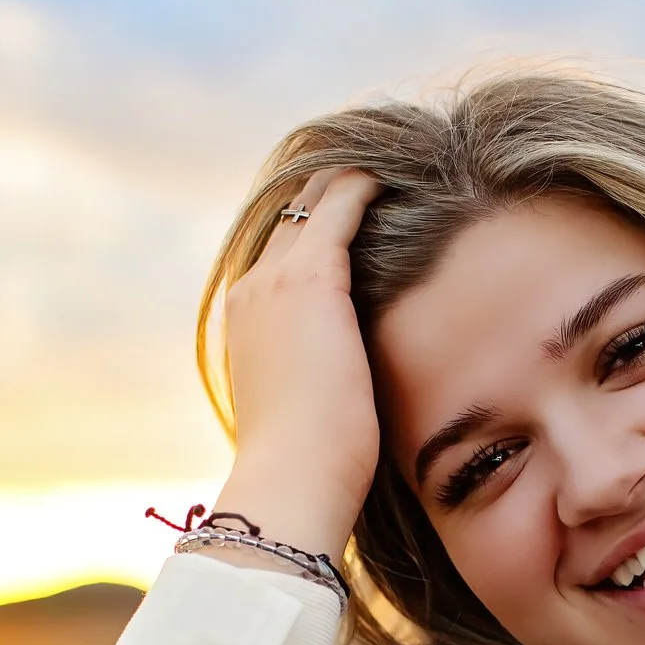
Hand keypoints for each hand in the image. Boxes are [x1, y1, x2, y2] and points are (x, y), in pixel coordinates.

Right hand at [212, 167, 382, 555]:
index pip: (280, 255)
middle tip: (379, 172)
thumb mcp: (310, 410)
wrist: (290, 483)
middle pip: (290, 217)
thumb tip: (352, 384)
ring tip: (393, 161)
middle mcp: (250, 291)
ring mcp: (274, 282)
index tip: (357, 212)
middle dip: (332, 193)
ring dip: (349, 181)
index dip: (318, 228)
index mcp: (246, 322)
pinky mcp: (311, 281)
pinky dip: (366, 185)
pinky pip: (341, 207)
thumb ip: (322, 378)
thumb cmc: (310, 468)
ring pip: (312, 202)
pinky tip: (398, 174)